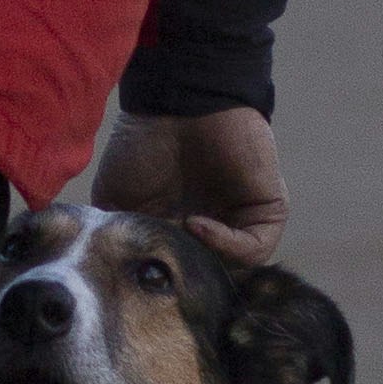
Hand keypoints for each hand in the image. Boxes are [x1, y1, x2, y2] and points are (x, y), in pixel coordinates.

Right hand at [89, 106, 287, 269]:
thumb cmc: (142, 143)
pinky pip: (257, 246)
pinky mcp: (266, 209)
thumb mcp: (115, 198)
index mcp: (181, 227)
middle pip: (210, 275)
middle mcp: (215, 227)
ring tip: (175, 234)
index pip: (182, 272)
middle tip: (159, 267)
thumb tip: (120, 272)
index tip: (140, 279)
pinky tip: (196, 225)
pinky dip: (229, 245)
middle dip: (185, 279)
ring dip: (203, 259)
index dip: (164, 281)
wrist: (176, 102)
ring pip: (235, 268)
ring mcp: (242, 219)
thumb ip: (119, 236)